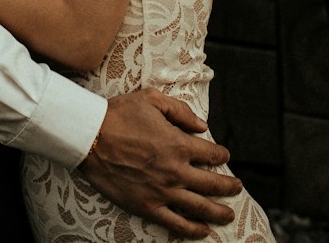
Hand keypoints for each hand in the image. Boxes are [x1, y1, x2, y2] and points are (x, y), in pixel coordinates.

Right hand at [80, 89, 239, 237]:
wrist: (91, 138)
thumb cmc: (120, 115)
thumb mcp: (152, 99)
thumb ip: (181, 111)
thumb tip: (202, 125)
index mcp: (179, 143)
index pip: (211, 153)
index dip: (222, 155)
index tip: (224, 156)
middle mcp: (176, 170)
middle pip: (213, 184)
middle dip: (229, 187)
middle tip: (237, 187)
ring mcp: (163, 191)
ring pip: (200, 207)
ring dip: (218, 212)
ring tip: (228, 214)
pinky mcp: (148, 206)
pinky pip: (176, 223)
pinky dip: (192, 229)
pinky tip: (202, 231)